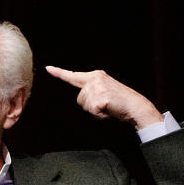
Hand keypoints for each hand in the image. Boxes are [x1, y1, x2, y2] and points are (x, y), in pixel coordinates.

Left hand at [45, 66, 162, 129]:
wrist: (136, 106)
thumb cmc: (120, 102)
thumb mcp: (105, 90)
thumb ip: (92, 90)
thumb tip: (83, 98)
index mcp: (96, 75)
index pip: (74, 75)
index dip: (59, 73)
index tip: (48, 68)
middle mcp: (95, 79)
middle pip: (79, 99)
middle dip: (89, 106)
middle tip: (105, 105)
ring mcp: (97, 88)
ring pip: (84, 106)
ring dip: (95, 111)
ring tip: (108, 107)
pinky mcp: (100, 99)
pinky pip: (92, 112)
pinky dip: (100, 116)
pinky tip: (109, 111)